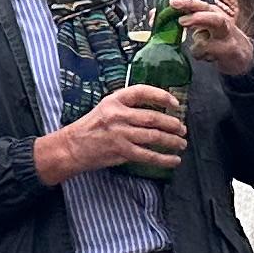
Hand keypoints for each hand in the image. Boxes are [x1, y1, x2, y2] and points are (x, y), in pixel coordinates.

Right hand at [39, 84, 188, 180]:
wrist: (71, 146)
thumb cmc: (90, 127)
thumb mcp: (105, 108)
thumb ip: (127, 107)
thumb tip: (155, 112)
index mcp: (114, 101)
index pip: (142, 92)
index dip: (161, 96)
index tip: (175, 103)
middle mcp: (118, 115)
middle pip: (153, 117)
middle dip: (172, 124)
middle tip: (182, 128)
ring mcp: (120, 134)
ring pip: (154, 136)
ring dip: (172, 141)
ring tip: (181, 143)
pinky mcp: (121, 151)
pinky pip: (149, 155)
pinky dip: (164, 159)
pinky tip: (174, 160)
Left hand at [166, 0, 253, 77]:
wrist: (241, 55)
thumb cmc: (216, 37)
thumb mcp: (198, 26)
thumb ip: (179, 19)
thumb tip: (154, 15)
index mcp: (209, 12)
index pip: (197, 4)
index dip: (184, 2)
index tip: (171, 2)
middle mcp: (219, 19)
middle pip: (210, 13)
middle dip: (196, 15)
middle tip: (181, 20)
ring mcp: (226, 34)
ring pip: (215, 29)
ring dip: (202, 38)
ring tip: (195, 39)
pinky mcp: (230, 49)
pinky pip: (212, 51)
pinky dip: (203, 54)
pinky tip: (204, 56)